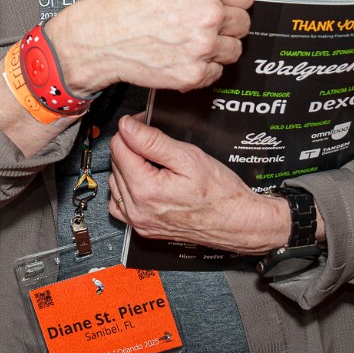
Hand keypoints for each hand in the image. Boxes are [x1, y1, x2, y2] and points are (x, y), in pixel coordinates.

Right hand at [45, 0, 252, 95]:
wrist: (98, 38)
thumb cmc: (124, 4)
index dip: (232, 0)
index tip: (221, 5)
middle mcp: (208, 14)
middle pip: (243, 23)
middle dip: (226, 23)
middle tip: (199, 24)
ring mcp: (202, 46)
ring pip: (234, 50)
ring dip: (218, 47)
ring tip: (189, 41)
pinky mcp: (193, 74)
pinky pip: (216, 73)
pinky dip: (203, 68)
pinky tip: (182, 56)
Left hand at [108, 114, 289, 252]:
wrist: (237, 222)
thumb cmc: (221, 194)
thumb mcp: (189, 157)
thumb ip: (152, 141)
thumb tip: (127, 126)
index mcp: (145, 189)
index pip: (118, 147)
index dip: (132, 130)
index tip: (144, 124)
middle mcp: (137, 209)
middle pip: (116, 164)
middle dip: (131, 147)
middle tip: (155, 142)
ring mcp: (139, 222)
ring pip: (116, 182)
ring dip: (128, 168)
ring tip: (153, 163)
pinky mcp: (143, 228)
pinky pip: (121, 204)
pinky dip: (126, 190)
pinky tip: (143, 183)